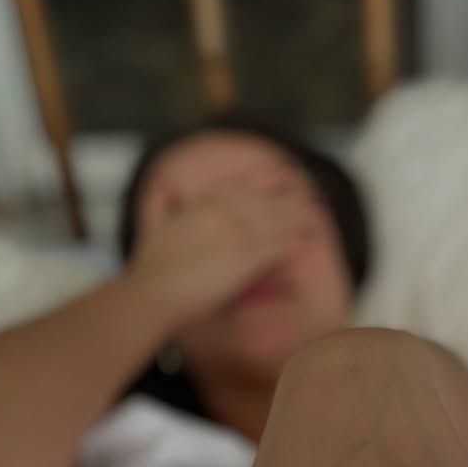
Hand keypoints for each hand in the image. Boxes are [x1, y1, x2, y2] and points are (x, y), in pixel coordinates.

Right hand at [126, 181, 311, 330]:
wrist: (153, 291)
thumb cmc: (151, 268)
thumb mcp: (156, 224)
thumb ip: (166, 204)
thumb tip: (169, 192)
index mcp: (201, 204)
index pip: (242, 186)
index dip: (265, 180)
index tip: (282, 175)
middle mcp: (221, 214)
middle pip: (264, 200)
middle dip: (289, 194)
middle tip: (310, 190)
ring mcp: (235, 235)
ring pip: (275, 220)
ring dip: (298, 215)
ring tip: (316, 212)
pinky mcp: (244, 260)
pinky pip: (277, 246)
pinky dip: (294, 240)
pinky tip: (307, 238)